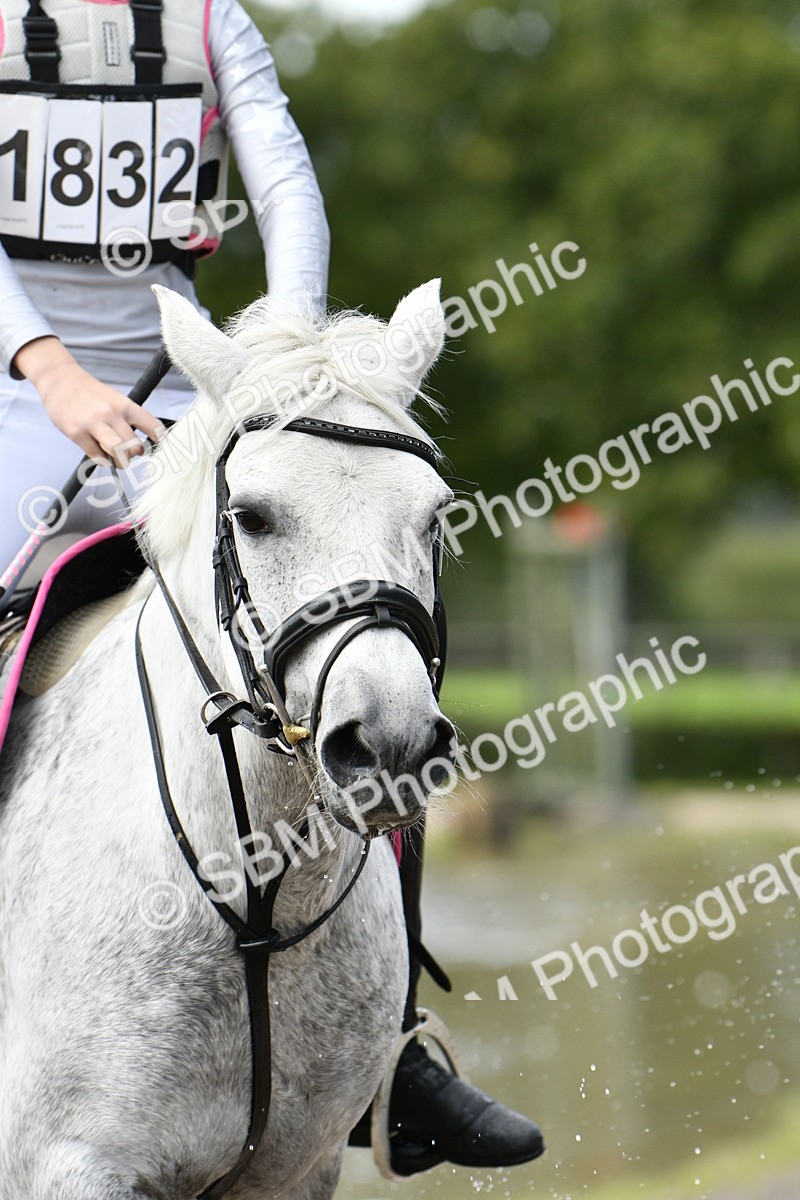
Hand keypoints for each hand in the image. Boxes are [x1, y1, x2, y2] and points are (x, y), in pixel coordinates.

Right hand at [14, 336, 163, 465]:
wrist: (60, 380)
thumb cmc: (90, 393)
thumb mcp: (115, 399)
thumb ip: (128, 418)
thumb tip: (141, 444)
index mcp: (125, 405)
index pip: (152, 426)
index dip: (160, 441)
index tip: (160, 448)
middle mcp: (112, 414)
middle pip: (133, 446)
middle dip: (134, 454)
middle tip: (131, 453)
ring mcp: (94, 424)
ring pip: (117, 452)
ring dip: (121, 461)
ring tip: (118, 459)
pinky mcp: (77, 433)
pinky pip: (96, 456)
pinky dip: (102, 459)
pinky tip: (101, 454)